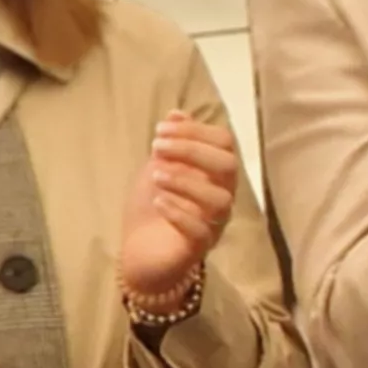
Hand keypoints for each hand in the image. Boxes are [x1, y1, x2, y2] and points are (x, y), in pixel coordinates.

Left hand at [116, 112, 237, 310]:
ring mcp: (214, 222)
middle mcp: (221, 195)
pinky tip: (158, 202)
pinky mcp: (199, 247)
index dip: (195, 132)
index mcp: (214, 174)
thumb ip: (170, 145)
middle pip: (227, 166)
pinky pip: (201, 230)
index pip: (224, 144)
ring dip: (185, 181)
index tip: (160, 130)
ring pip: (219, 198)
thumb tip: (176, 113)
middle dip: (192, 151)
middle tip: (157, 148)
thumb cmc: (152, 209)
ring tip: (156, 177)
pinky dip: (179, 212)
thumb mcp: (157, 169)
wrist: (140, 254)